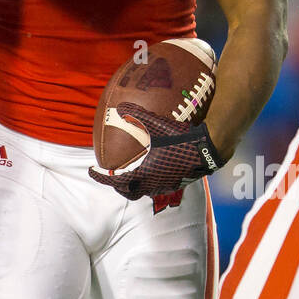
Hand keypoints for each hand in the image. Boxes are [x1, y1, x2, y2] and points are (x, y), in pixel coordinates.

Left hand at [88, 102, 223, 200]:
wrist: (207, 150)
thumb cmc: (180, 138)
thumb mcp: (157, 124)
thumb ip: (137, 115)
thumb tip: (119, 106)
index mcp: (143, 174)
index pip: (115, 180)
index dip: (100, 177)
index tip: (91, 171)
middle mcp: (152, 184)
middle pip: (127, 192)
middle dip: (117, 185)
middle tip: (111, 175)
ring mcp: (165, 187)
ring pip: (142, 192)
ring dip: (133, 185)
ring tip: (130, 173)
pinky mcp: (176, 185)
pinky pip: (156, 188)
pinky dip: (148, 182)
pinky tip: (153, 169)